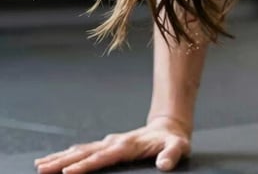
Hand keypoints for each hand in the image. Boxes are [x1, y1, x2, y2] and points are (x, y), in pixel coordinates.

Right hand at [33, 116, 190, 173]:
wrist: (169, 127)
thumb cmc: (173, 140)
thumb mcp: (179, 146)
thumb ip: (171, 154)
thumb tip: (164, 164)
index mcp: (128, 145)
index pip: (104, 157)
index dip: (86, 164)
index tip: (68, 172)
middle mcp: (115, 142)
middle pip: (85, 152)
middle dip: (63, 161)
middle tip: (43, 169)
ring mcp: (109, 143)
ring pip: (81, 150)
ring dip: (60, 157)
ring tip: (41, 165)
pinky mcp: (107, 145)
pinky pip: (84, 150)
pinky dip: (67, 154)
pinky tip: (54, 159)